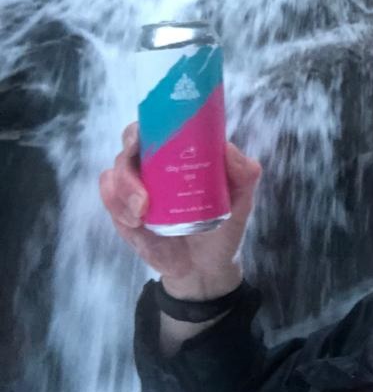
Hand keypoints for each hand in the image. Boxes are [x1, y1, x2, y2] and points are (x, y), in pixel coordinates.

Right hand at [99, 122, 261, 299]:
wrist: (206, 269)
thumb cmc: (224, 225)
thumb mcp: (241, 199)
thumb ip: (244, 173)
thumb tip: (227, 148)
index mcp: (181, 150)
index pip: (159, 123)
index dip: (148, 122)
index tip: (145, 138)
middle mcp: (155, 163)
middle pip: (129, 145)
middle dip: (128, 164)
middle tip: (142, 193)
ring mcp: (136, 187)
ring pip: (113, 173)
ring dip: (123, 191)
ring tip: (141, 214)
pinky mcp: (124, 213)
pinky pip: (109, 200)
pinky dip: (116, 207)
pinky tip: (136, 223)